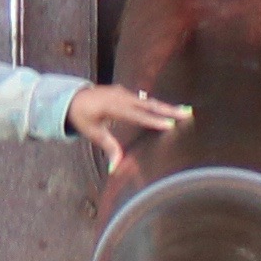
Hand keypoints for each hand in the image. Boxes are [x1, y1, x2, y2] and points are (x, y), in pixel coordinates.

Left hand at [66, 85, 189, 172]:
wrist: (73, 97)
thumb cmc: (82, 117)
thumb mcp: (93, 133)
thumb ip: (108, 147)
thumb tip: (115, 167)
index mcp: (113, 107)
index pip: (137, 116)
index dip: (153, 121)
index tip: (169, 125)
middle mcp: (121, 97)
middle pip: (149, 105)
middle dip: (168, 110)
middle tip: (187, 114)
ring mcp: (125, 92)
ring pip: (149, 101)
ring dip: (166, 107)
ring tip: (185, 111)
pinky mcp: (126, 92)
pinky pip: (144, 99)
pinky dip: (157, 105)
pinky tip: (171, 109)